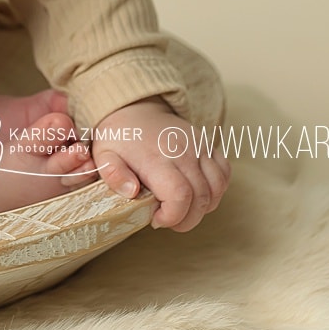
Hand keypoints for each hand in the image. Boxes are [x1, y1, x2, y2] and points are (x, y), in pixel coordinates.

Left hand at [90, 97, 230, 231]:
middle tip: (168, 220)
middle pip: (201, 198)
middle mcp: (183, 152)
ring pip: (216, 189)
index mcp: (156, 158)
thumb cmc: (119, 138)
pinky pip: (225, 173)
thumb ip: (113, 174)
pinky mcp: (208, 144)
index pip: (180, 196)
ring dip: (203, 208)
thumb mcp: (104, 155)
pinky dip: (216, 190)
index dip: (173, 217)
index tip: (156, 220)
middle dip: (187, 220)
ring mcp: (199, 146)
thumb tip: (132, 191)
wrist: (135, 109)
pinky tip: (197, 194)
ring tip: (181, 208)